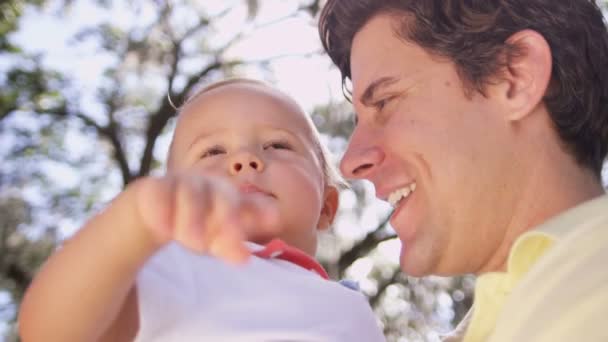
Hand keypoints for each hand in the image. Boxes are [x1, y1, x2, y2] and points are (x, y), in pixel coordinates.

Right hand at [132, 173, 279, 263]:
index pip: (249, 204)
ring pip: (191, 195)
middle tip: (234, 241)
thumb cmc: (198, 220)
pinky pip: (159, 194)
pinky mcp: (155, 188)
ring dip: (194, 219)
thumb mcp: (217, 236)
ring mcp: (182, 184)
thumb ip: (233, 245)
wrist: (156, 206)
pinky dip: (161, 211)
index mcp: (230, 197)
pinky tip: (164, 229)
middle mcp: (209, 187)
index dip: (260, 212)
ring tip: (196, 245)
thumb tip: (246, 256)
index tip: (274, 220)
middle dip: (228, 218)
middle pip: (223, 197)